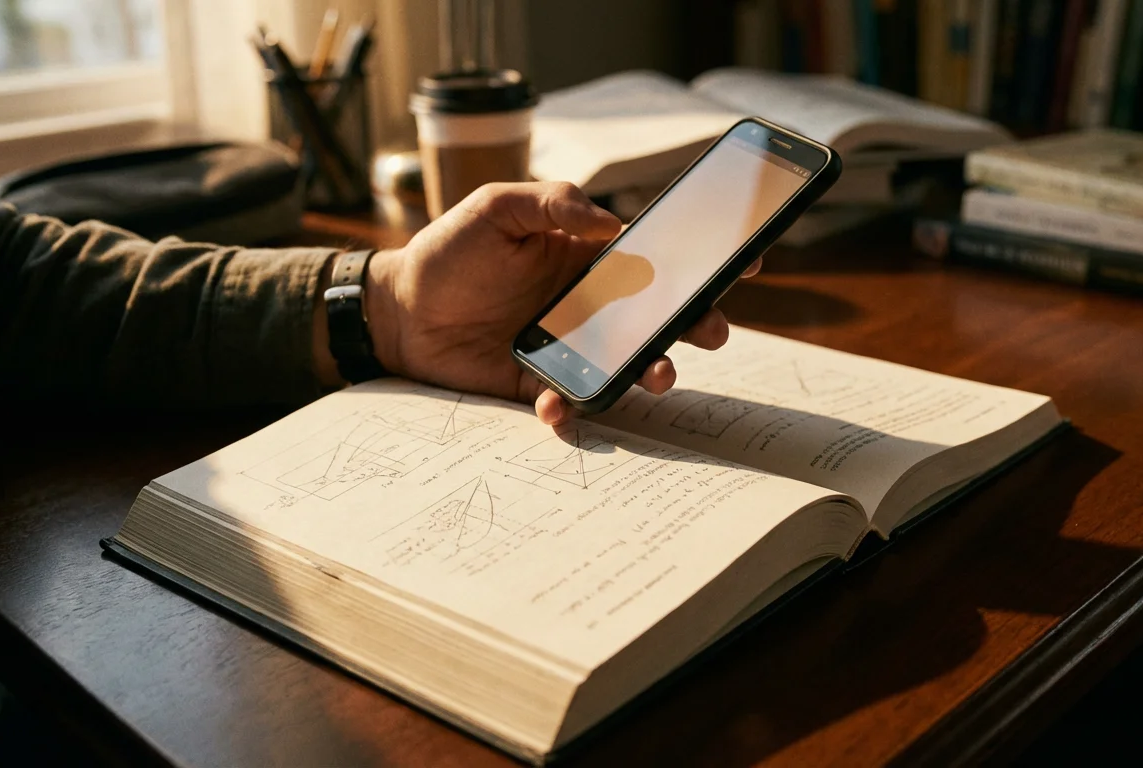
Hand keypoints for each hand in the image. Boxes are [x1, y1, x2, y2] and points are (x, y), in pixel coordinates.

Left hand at [337, 182, 759, 424]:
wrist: (397, 310)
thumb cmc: (449, 251)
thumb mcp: (497, 207)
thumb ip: (554, 203)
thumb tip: (611, 223)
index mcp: (589, 258)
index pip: (659, 256)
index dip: (703, 259)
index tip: (745, 260)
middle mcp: (591, 305)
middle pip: (660, 317)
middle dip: (697, 323)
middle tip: (712, 330)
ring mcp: (571, 347)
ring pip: (629, 365)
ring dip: (652, 371)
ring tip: (658, 375)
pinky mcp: (542, 385)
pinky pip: (573, 401)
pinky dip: (572, 408)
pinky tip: (556, 406)